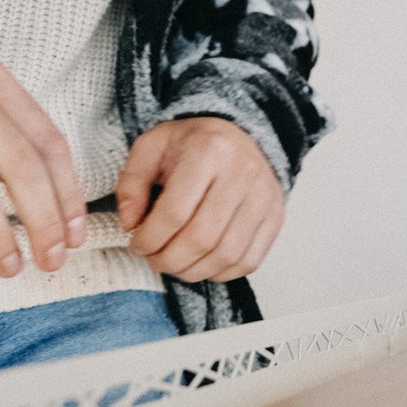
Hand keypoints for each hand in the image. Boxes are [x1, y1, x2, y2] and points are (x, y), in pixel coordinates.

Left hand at [115, 117, 285, 281]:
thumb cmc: (192, 144)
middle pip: (201, 238)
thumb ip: (132, 183)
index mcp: (209, 151)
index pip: (175, 212)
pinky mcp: (275, 217)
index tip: (137, 243)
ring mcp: (264, 198)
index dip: (149, 238)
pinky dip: (220, 272)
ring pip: (225, 255)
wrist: (239, 134)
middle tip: (153, 258)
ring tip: (174, 263)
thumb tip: (131, 223)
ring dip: (192, 271)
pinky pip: (248, 261)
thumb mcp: (151, 148)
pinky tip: (202, 262)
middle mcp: (243, 174)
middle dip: (168, 259)